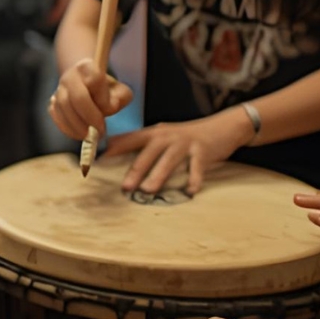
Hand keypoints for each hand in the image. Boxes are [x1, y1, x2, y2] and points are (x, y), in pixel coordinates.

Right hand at [48, 57, 133, 143]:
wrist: (85, 85)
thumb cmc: (106, 90)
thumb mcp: (120, 90)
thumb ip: (121, 98)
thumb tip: (109, 107)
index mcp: (88, 67)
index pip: (95, 80)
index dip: (103, 98)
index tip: (111, 109)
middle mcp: (70, 76)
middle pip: (77, 97)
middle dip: (90, 117)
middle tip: (100, 131)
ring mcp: (58, 90)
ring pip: (64, 108)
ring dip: (78, 126)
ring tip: (90, 136)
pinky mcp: (52, 103)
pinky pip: (56, 116)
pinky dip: (68, 129)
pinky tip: (79, 135)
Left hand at [105, 110, 251, 195]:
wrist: (223, 126)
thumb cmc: (185, 137)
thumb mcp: (162, 136)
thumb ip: (141, 145)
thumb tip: (113, 154)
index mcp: (153, 133)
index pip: (128, 140)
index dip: (112, 151)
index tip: (96, 162)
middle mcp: (167, 137)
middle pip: (147, 154)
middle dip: (135, 170)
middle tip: (124, 187)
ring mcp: (185, 143)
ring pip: (169, 161)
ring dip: (158, 176)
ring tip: (148, 191)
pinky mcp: (203, 151)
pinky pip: (197, 168)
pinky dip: (194, 180)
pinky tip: (189, 192)